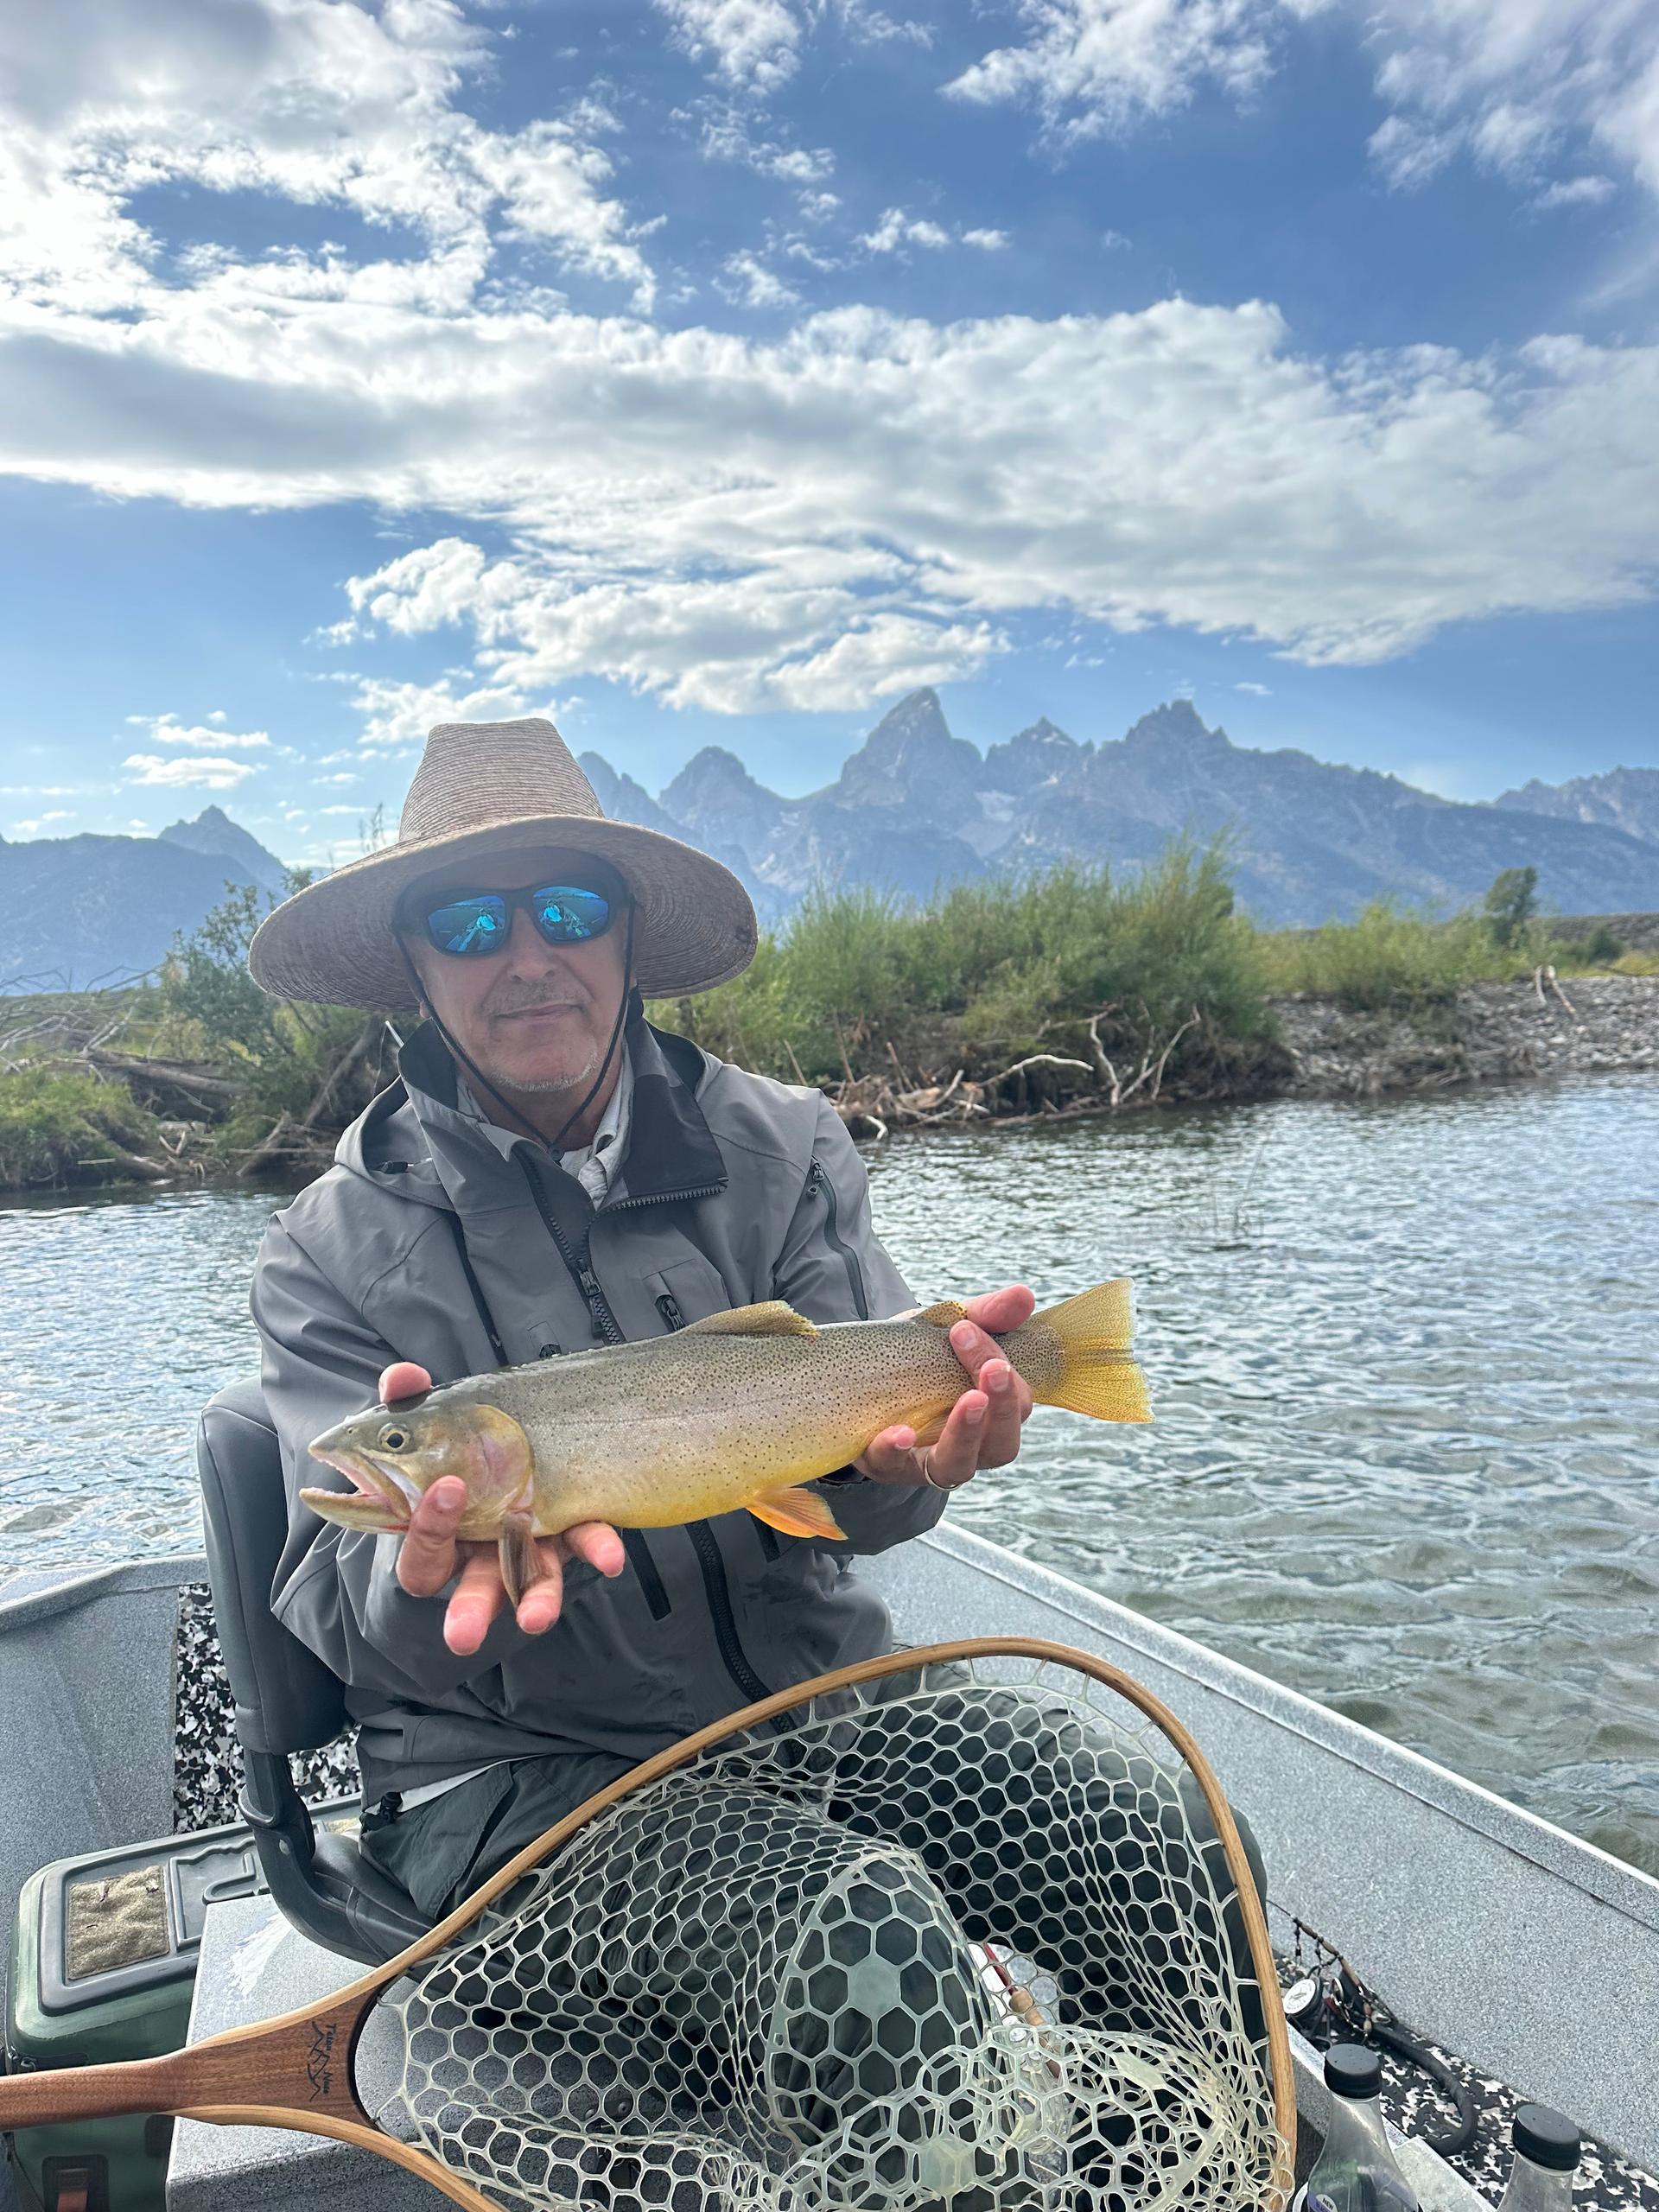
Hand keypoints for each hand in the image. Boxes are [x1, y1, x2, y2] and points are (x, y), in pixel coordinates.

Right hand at [380, 1362, 623, 1655]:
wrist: (510, 1436)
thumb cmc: (453, 1446)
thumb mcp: (426, 1423)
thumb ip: (408, 1402)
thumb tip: (400, 1376)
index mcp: (439, 1530)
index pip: (422, 1548)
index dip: (427, 1528)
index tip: (448, 1490)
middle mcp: (483, 1548)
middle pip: (471, 1587)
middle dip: (468, 1609)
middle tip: (462, 1634)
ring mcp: (530, 1544)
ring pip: (530, 1581)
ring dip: (536, 1600)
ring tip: (537, 1619)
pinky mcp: (570, 1529)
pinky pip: (585, 1541)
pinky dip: (598, 1546)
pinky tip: (612, 1558)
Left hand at [854, 1286, 1034, 1493]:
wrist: (856, 1373)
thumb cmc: (915, 1355)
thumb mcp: (946, 1327)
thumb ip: (984, 1314)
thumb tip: (1024, 1295)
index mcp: (991, 1414)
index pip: (1018, 1404)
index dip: (1007, 1375)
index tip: (971, 1330)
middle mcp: (968, 1446)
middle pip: (1002, 1445)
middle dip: (1002, 1407)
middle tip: (992, 1369)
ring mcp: (926, 1460)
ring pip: (958, 1466)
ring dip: (966, 1434)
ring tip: (968, 1401)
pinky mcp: (885, 1465)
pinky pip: (893, 1467)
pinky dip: (897, 1451)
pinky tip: (900, 1433)